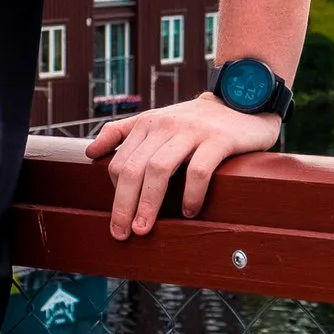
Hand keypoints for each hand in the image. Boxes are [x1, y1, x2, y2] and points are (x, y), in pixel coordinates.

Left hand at [86, 92, 281, 240]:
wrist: (243, 101)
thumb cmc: (198, 121)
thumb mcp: (158, 120)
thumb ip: (123, 132)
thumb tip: (90, 151)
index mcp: (148, 123)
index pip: (120, 163)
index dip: (115, 194)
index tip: (119, 220)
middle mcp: (166, 125)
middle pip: (134, 168)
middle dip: (124, 204)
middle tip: (122, 232)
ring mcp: (192, 131)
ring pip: (160, 169)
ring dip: (149, 203)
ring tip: (145, 228)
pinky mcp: (219, 139)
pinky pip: (198, 170)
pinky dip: (191, 195)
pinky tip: (190, 212)